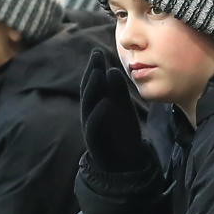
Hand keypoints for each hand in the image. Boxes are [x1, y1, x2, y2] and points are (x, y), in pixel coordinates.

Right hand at [80, 49, 154, 174]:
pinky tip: (106, 103)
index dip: (94, 67)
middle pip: (88, 90)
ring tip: (99, 73)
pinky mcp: (95, 141)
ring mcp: (91, 127)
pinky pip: (94, 126)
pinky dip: (99, 114)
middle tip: (96, 55)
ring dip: (93, 88)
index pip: (93, 83)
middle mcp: (90, 113)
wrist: (125, 162)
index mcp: (97, 103)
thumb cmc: (122, 132)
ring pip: (88, 105)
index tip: (97, 51)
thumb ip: (117, 91)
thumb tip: (112, 70)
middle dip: (91, 72)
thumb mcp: (122, 108)